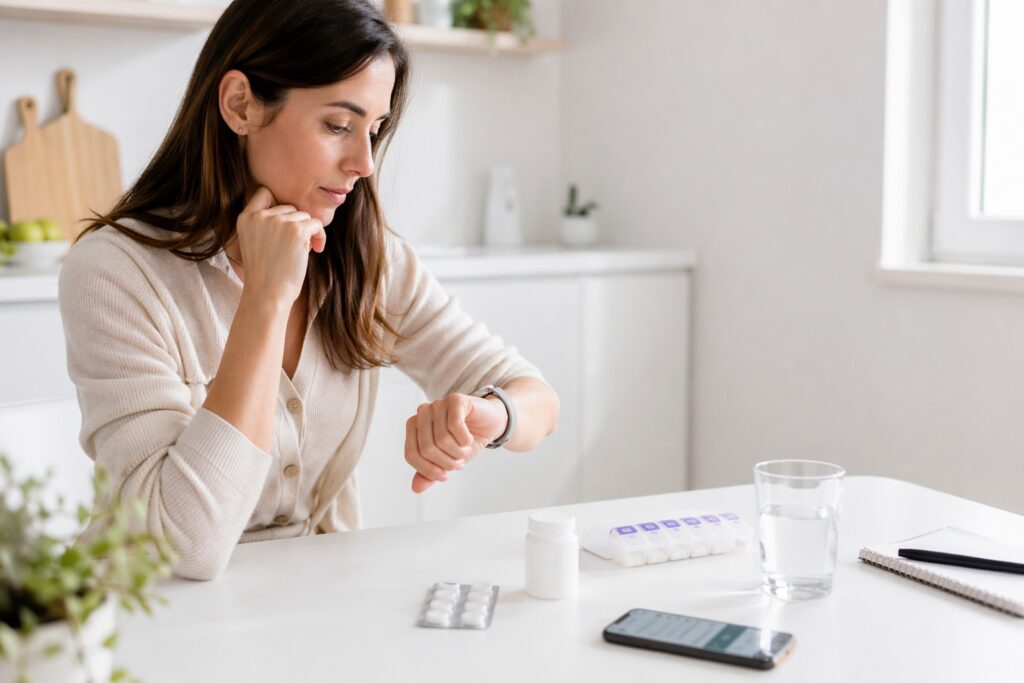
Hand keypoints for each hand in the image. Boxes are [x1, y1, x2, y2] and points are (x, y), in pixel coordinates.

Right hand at [234, 187, 326, 307]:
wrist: (268, 295)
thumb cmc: (265, 275)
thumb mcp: (255, 243)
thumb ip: (265, 225)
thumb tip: (294, 212)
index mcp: (245, 218)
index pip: (264, 193)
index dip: (278, 206)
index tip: (285, 224)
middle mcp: (260, 216)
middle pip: (289, 207)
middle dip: (295, 225)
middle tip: (294, 247)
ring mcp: (278, 222)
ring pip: (303, 216)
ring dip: (308, 232)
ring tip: (302, 251)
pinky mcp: (297, 230)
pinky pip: (316, 224)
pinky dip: (320, 236)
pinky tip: (315, 250)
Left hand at [405, 393, 508, 493]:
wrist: (489, 424)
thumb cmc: (464, 441)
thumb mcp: (446, 460)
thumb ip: (429, 473)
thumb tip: (416, 488)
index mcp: (414, 426)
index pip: (411, 454)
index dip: (428, 470)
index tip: (444, 476)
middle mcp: (422, 413)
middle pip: (427, 448)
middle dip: (446, 463)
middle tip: (459, 463)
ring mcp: (438, 404)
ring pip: (442, 439)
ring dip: (458, 452)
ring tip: (465, 451)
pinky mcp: (455, 400)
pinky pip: (455, 426)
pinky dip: (464, 439)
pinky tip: (469, 440)